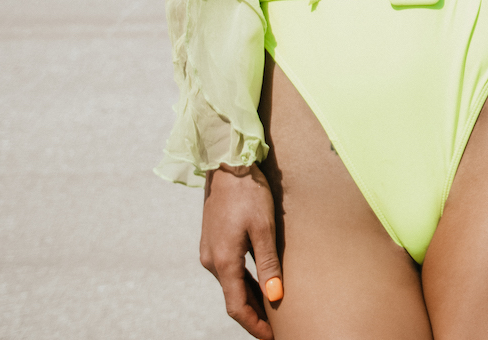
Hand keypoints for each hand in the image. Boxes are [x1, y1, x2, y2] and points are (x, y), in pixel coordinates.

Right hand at [200, 164, 282, 338]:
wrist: (227, 165)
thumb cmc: (249, 193)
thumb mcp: (264, 228)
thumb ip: (268, 263)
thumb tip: (276, 297)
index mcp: (223, 261)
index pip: (237, 307)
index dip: (254, 325)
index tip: (272, 336)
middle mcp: (211, 261)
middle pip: (234, 298)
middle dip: (255, 315)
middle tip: (277, 327)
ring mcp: (210, 252)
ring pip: (231, 285)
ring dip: (251, 299)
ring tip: (274, 310)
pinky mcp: (213, 242)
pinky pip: (229, 271)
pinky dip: (245, 282)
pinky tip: (261, 284)